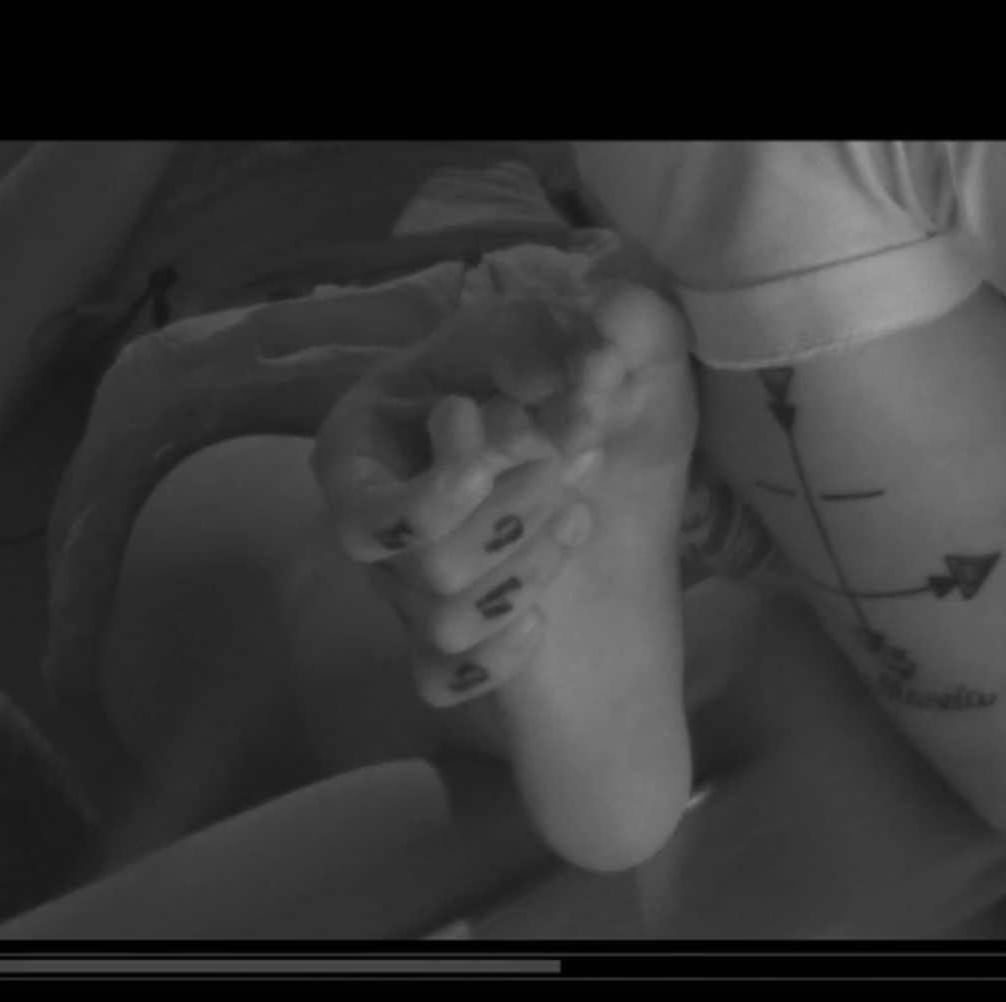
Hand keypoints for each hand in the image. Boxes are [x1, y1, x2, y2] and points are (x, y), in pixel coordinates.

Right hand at [312, 293, 615, 706]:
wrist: (652, 541)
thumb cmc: (616, 439)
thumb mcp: (635, 372)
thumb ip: (628, 328)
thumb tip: (608, 317)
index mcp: (382, 434)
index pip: (353, 471)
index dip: (458, 458)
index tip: (542, 418)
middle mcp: (381, 517)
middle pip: (392, 545)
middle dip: (498, 507)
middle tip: (576, 467)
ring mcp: (409, 592)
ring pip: (430, 609)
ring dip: (522, 563)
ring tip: (580, 518)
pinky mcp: (451, 658)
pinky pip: (441, 679)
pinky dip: (497, 655)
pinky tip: (543, 621)